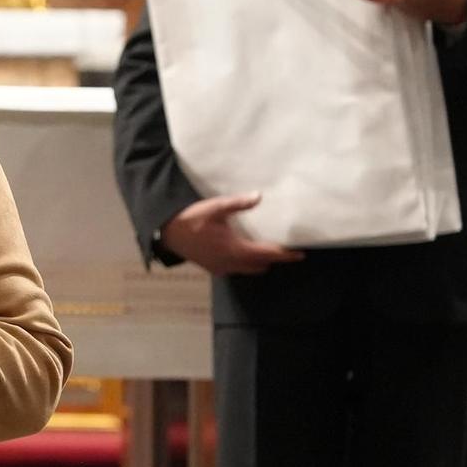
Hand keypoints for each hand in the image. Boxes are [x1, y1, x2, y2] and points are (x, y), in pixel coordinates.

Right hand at [159, 193, 303, 276]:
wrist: (166, 233)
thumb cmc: (191, 219)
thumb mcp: (215, 207)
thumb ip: (238, 204)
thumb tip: (259, 196)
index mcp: (235, 249)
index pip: (267, 254)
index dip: (285, 255)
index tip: (300, 254)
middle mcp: (231, 263)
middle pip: (260, 265)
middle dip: (272, 259)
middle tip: (282, 248)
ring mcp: (221, 268)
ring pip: (248, 269)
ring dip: (258, 262)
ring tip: (263, 249)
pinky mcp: (213, 269)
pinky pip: (235, 269)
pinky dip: (243, 263)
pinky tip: (240, 251)